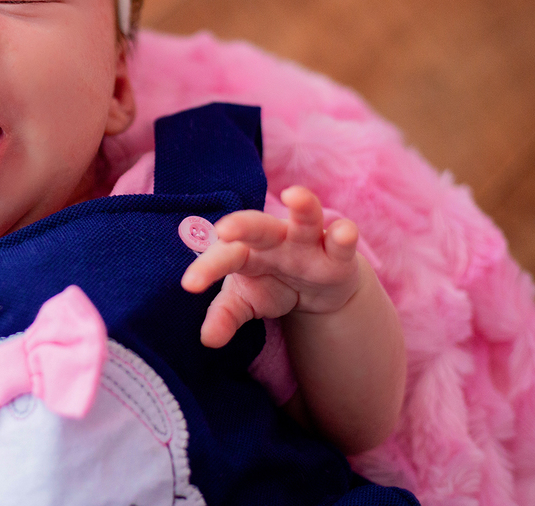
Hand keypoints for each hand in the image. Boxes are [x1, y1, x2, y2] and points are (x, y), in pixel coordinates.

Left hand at [181, 186, 361, 347]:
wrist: (315, 289)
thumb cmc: (269, 285)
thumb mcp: (245, 302)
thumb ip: (225, 316)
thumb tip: (207, 340)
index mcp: (245, 251)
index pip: (223, 257)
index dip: (206, 269)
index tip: (189, 284)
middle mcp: (274, 240)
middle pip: (257, 226)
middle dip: (242, 224)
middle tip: (224, 229)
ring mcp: (308, 243)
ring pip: (305, 219)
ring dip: (302, 206)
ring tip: (294, 195)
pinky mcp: (338, 254)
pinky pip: (342, 240)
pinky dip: (344, 235)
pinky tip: (343, 232)